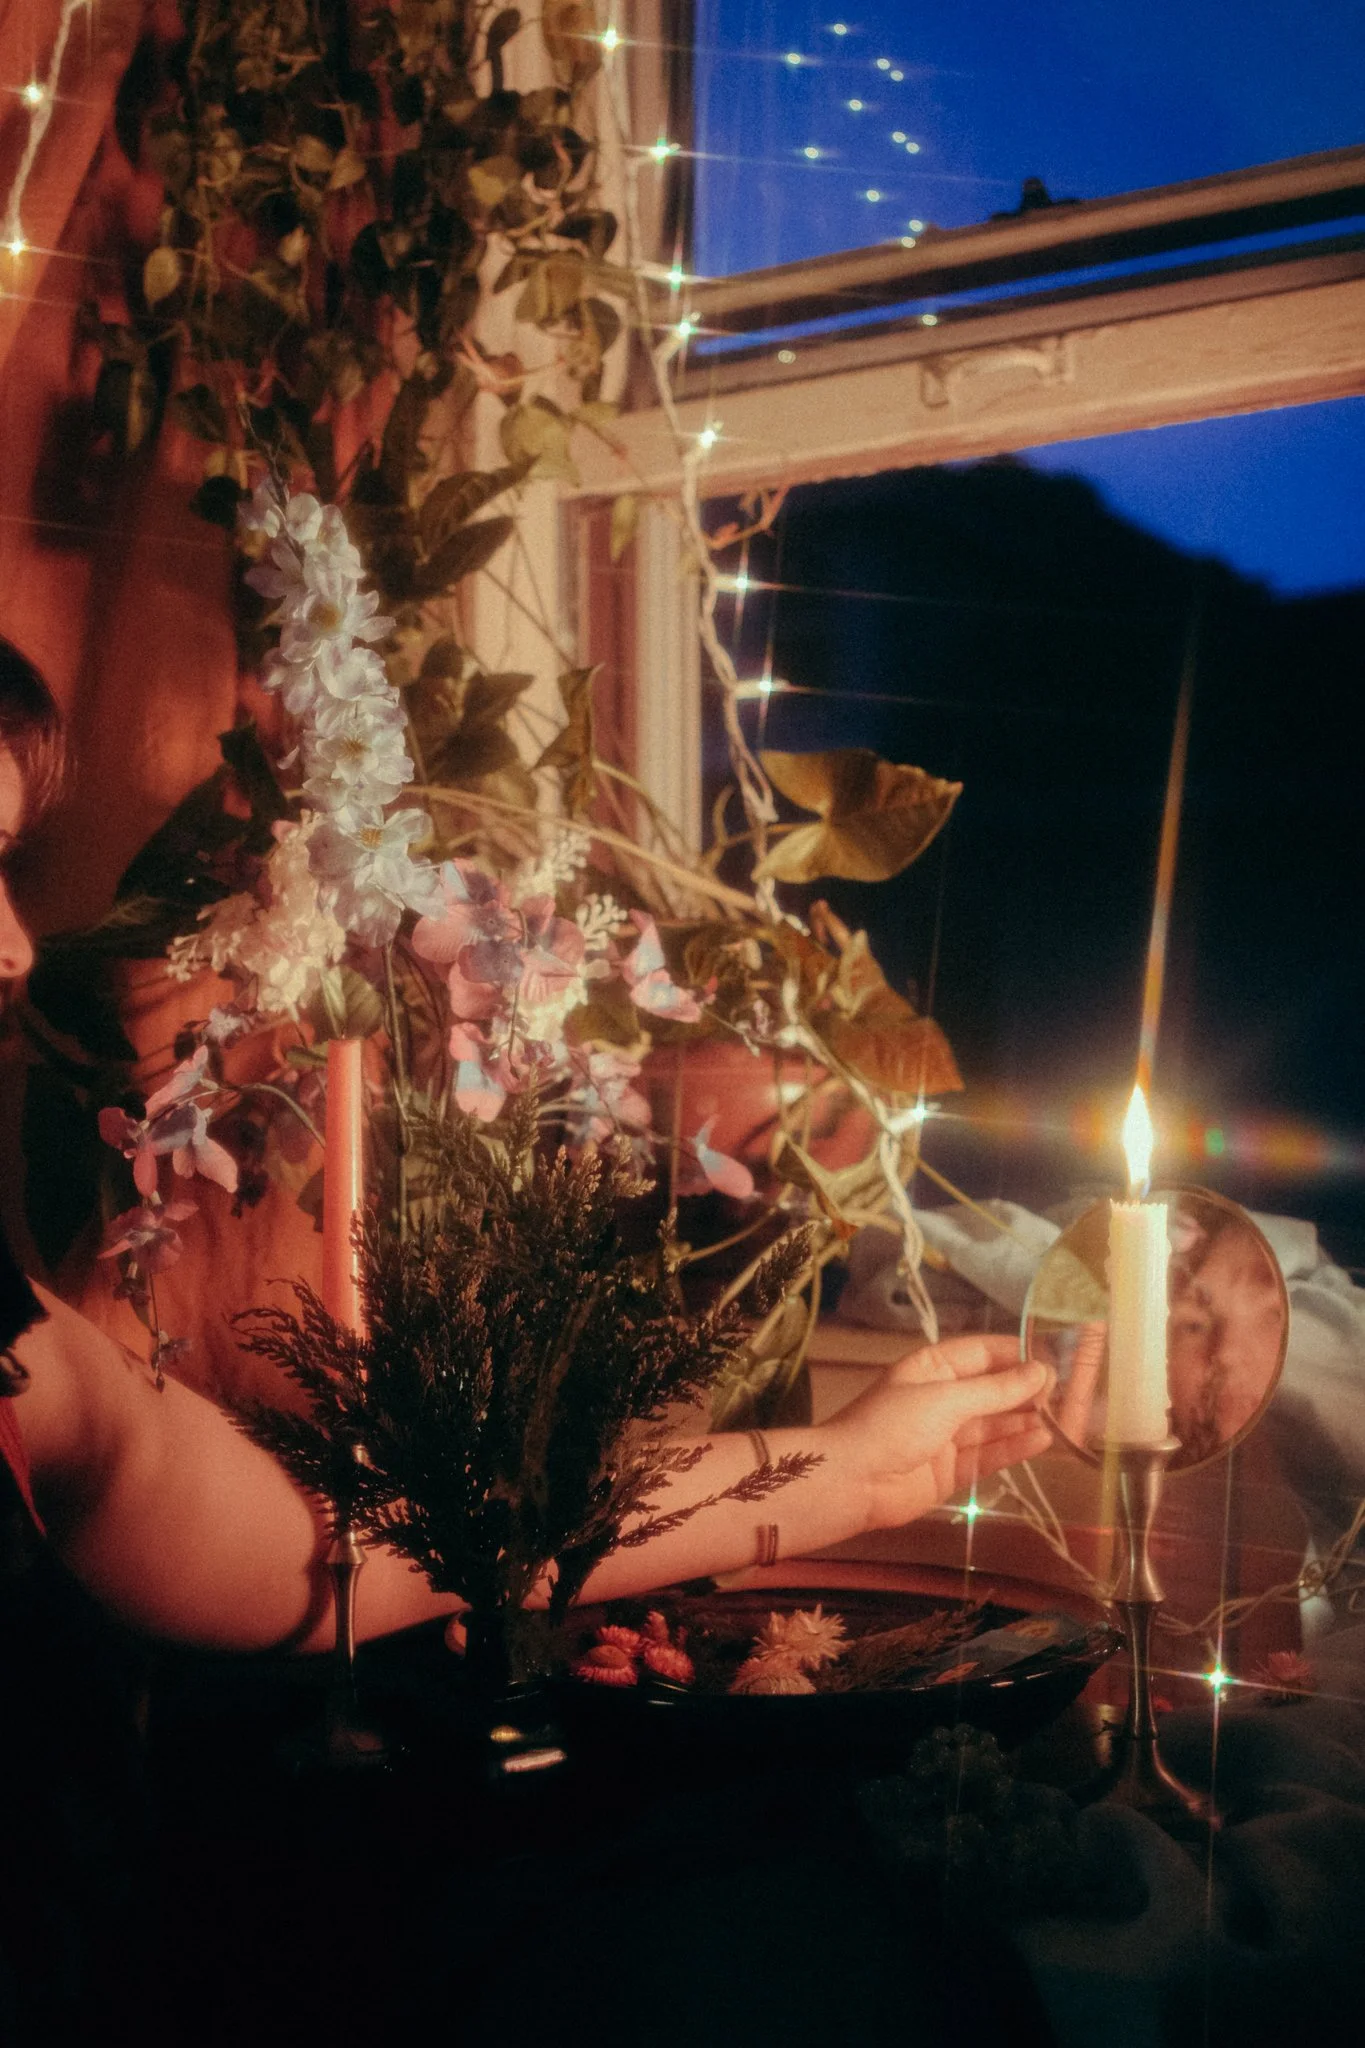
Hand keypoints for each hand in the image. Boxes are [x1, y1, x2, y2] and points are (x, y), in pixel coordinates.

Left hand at [821, 1333, 1052, 1532]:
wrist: (853, 1482)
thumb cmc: (893, 1426)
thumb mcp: (946, 1399)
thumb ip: (996, 1390)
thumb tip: (1040, 1371)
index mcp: (933, 1368)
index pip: (982, 1353)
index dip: (1016, 1354)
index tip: (1055, 1356)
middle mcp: (942, 1398)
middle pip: (992, 1390)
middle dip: (1027, 1390)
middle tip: (1069, 1392)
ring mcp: (948, 1436)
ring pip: (995, 1424)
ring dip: (1025, 1419)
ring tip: (1064, 1416)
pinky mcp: (953, 1470)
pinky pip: (989, 1454)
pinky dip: (1015, 1447)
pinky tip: (1043, 1440)